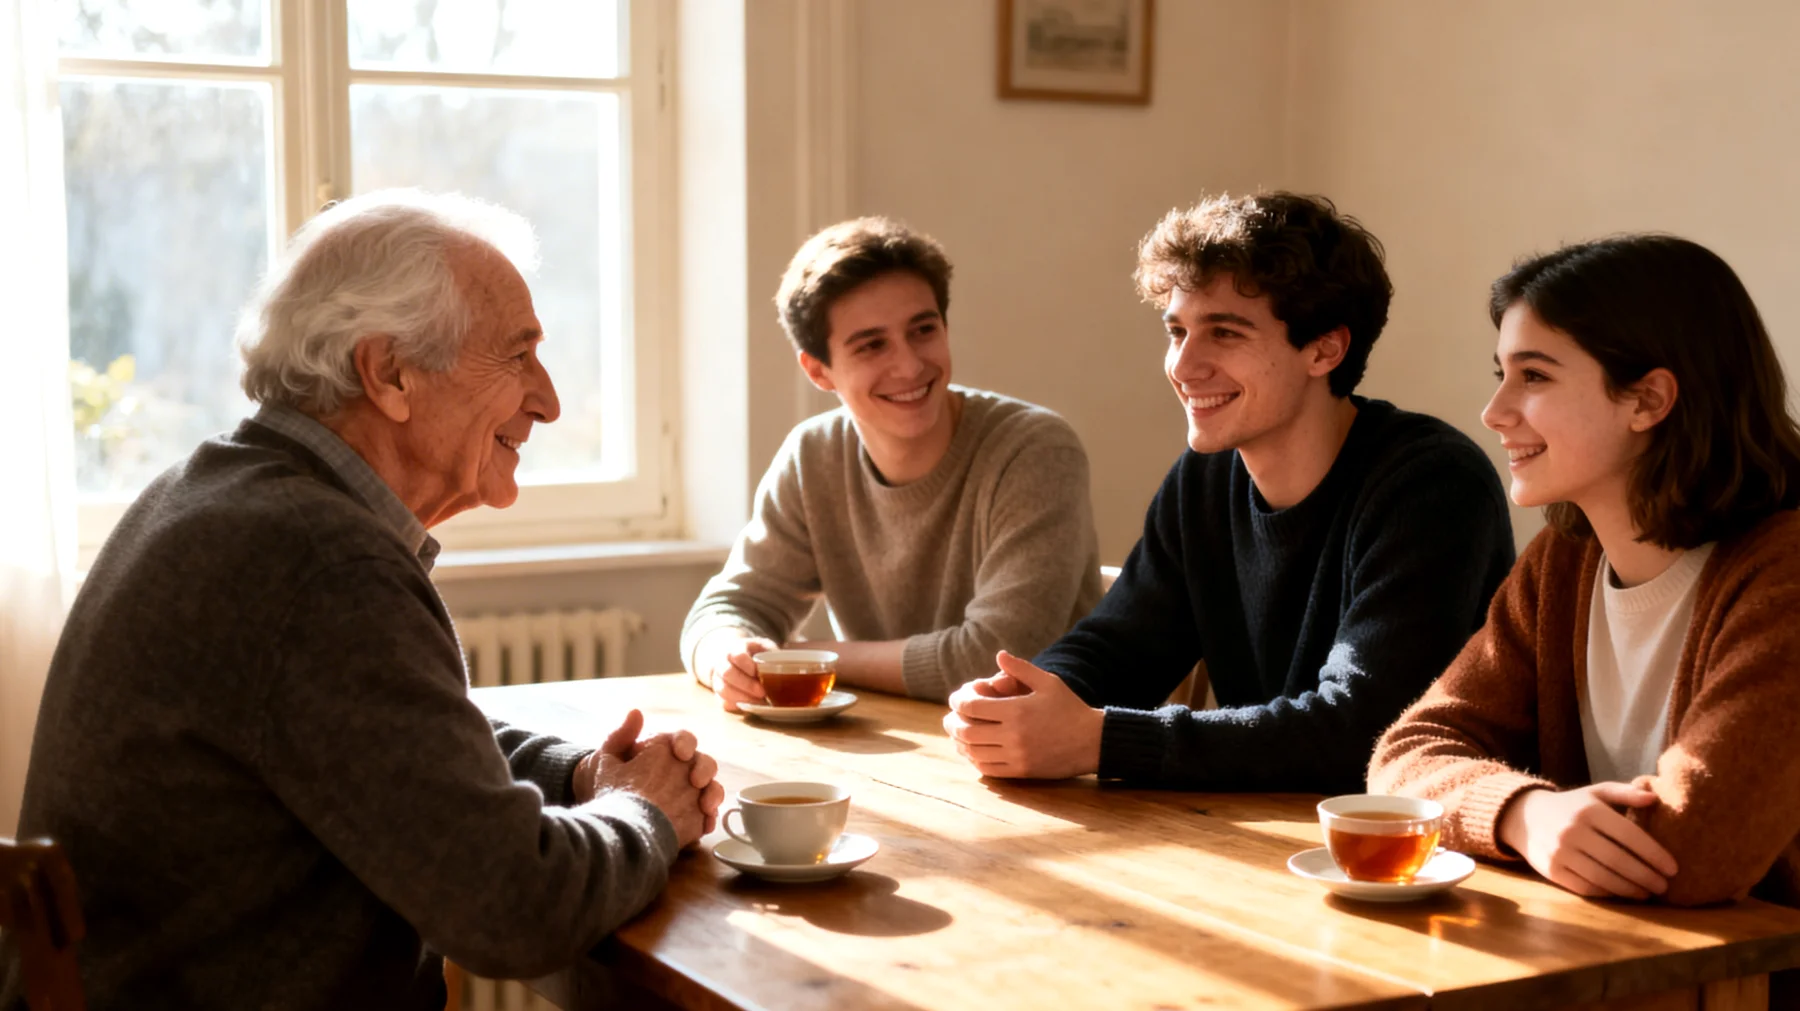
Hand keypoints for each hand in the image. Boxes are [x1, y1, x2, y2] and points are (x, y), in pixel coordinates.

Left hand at [574, 711, 725, 835]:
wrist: (607, 818)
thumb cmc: (608, 786)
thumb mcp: (607, 760)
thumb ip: (620, 736)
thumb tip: (635, 712)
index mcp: (665, 751)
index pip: (683, 740)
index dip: (686, 744)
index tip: (680, 753)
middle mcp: (682, 770)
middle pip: (704, 763)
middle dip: (704, 770)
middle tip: (695, 781)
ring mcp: (689, 794)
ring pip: (711, 789)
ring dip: (713, 794)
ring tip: (706, 806)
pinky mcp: (692, 817)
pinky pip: (706, 816)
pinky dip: (709, 819)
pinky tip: (705, 824)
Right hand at [695, 630, 776, 712]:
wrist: (731, 658)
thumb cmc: (752, 653)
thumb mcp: (763, 647)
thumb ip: (771, 654)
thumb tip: (785, 666)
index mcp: (734, 648)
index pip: (737, 655)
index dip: (746, 664)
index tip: (757, 671)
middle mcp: (721, 663)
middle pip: (728, 673)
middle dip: (746, 685)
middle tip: (763, 692)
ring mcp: (718, 679)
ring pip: (724, 690)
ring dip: (743, 698)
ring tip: (760, 702)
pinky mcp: (719, 694)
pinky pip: (723, 702)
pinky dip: (737, 706)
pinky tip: (751, 706)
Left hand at [941, 651, 1102, 778]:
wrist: (1092, 741)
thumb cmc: (1070, 708)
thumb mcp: (1048, 682)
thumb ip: (1021, 669)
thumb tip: (999, 655)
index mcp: (1017, 710)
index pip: (973, 707)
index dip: (958, 702)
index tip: (956, 699)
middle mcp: (1013, 735)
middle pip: (967, 732)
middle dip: (953, 724)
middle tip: (949, 719)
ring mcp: (1017, 756)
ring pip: (974, 752)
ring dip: (960, 744)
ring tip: (957, 736)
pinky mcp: (1022, 771)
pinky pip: (988, 769)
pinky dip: (975, 760)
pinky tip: (973, 752)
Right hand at [1497, 782, 1679, 899]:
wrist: (1524, 817)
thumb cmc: (1571, 806)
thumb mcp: (1596, 793)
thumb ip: (1625, 793)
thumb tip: (1655, 799)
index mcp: (1589, 810)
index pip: (1630, 836)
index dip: (1655, 854)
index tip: (1673, 868)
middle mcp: (1573, 831)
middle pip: (1619, 861)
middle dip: (1647, 876)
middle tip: (1665, 886)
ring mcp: (1560, 852)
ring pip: (1604, 877)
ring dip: (1630, 889)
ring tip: (1647, 893)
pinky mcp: (1552, 870)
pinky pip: (1586, 887)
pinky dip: (1608, 893)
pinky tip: (1622, 893)